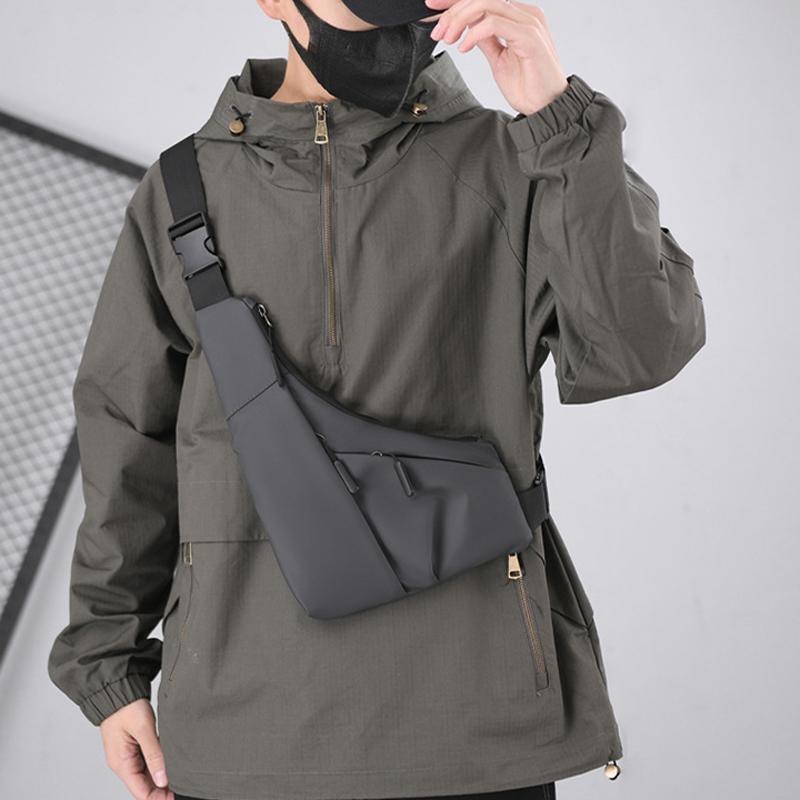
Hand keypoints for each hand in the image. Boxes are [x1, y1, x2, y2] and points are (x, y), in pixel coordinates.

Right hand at [99, 698, 174, 799]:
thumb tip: (162, 779)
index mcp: (121, 763)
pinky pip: (147, 761)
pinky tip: (172, 762)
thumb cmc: (126, 707)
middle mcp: (123, 762)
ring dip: (161, 777)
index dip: (157, 798)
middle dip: (162, 789)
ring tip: (180, 776)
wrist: (118, 689)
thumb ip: (153, 754)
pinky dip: (159, 764)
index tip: (175, 796)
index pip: (140, 792)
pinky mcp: (134, 745)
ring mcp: (128, 754)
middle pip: (144, 785)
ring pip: (147, 774)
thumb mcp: (143, 729)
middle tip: (183, 785)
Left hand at [424, 0, 568, 115]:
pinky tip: (464, 47)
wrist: (546, 108)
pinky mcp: (529, 37)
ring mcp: (528, 23)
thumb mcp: (498, 59)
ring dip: (460, 20)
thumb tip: (466, 28)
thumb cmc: (528, 87)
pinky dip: (474, 33)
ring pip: (486, 5)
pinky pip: (494, 23)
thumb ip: (486, 40)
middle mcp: (525, 14)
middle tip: (437, 32)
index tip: (431, 8)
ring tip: (447, 39)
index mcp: (518, 16)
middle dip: (452, 11)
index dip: (454, 1)